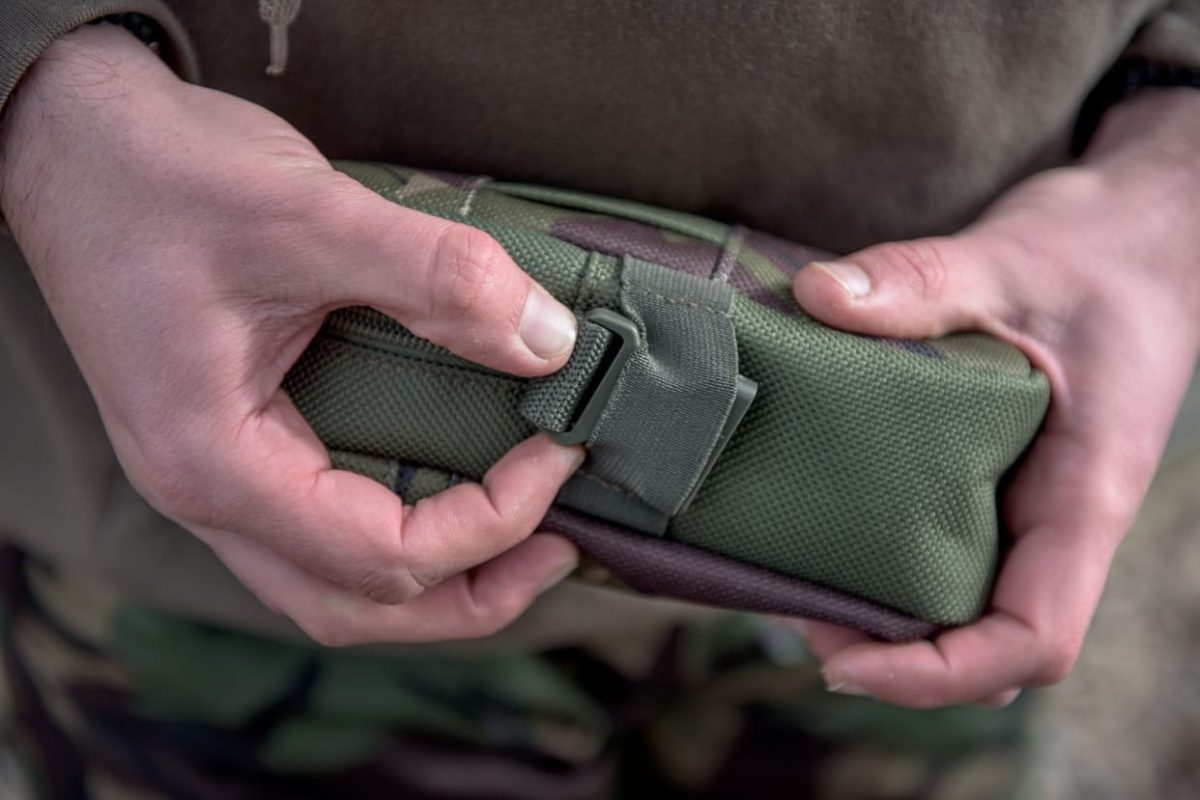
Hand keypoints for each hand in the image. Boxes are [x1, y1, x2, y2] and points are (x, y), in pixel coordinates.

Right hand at [0, 25, 583, 644]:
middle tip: (560, 546)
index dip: (492, 519)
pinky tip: (445, 492)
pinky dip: (394, 538)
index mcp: (216, 463)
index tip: (557, 449)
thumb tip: (550, 343)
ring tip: (519, 543)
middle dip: (471, 592)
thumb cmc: (164, 177)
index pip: (382, 554)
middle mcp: (207, 494)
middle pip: (355, 606)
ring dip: (433, 583)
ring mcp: (213, 478)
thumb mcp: (312, 215)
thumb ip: (437, 279)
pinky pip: (317, 535)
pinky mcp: (232, 445)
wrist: (72, 142)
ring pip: (331, 587)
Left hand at [789, 88, 1199, 706]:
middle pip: (983, 644)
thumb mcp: (1008, 260)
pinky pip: (941, 549)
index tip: (841, 662)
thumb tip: (820, 295)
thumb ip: (921, 279)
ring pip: (961, 607)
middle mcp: (1051, 520)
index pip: (1034, 636)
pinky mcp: (989, 478)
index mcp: (1081, 493)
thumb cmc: (1094, 257)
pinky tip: (812, 519)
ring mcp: (1021, 505)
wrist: (1135, 239)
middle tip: (789, 605)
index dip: (939, 675)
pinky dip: (878, 559)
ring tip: (788, 575)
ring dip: (879, 616)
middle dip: (890, 654)